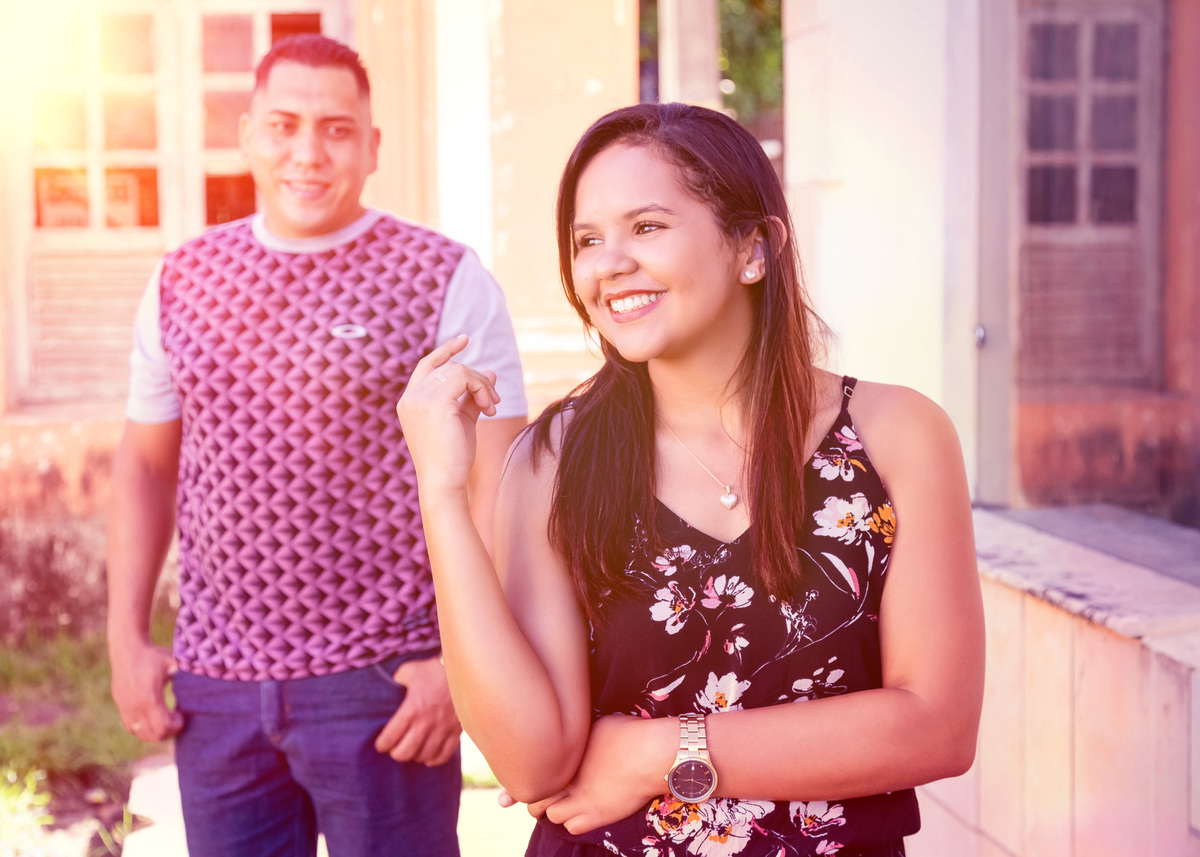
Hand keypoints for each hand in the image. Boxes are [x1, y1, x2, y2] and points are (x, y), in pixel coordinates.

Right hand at [110, 640, 183, 742]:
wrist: (127, 649)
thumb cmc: (154, 656)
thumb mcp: (173, 663)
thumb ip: (187, 676)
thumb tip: (209, 680)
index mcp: (149, 697)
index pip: (162, 726)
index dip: (176, 726)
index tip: (182, 717)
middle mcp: (134, 706)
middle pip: (153, 734)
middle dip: (168, 732)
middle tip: (178, 722)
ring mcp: (125, 707)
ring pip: (141, 733)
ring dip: (156, 732)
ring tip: (167, 720)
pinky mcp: (120, 706)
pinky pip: (131, 728)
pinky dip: (144, 729)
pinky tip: (154, 719)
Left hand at [374, 655, 461, 765]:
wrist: (464, 670)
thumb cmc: (434, 670)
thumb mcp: (409, 670)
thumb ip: (396, 680)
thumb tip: (389, 686)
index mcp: (411, 709)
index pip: (390, 737)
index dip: (382, 745)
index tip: (381, 744)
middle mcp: (426, 723)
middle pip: (405, 752)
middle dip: (396, 753)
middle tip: (395, 749)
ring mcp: (442, 729)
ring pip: (424, 756)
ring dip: (415, 756)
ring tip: (412, 750)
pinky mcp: (455, 731)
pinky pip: (444, 755)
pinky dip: (434, 759)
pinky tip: (428, 756)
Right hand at [396, 334, 500, 497]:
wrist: (443, 483)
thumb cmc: (452, 458)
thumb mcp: (463, 421)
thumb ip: (473, 396)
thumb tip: (491, 371)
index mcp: (410, 402)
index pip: (427, 365)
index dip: (446, 350)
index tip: (465, 339)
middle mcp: (411, 397)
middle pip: (450, 367)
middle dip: (477, 378)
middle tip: (494, 400)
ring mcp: (420, 398)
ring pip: (459, 370)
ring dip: (483, 385)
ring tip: (492, 407)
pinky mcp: (435, 402)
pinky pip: (465, 378)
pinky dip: (483, 388)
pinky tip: (491, 408)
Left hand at [528, 714, 675, 834]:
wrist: (651, 754)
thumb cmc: (629, 733)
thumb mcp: (597, 725)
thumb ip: (580, 737)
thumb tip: (575, 736)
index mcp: (565, 756)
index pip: (534, 772)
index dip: (525, 783)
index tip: (522, 788)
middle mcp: (569, 780)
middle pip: (537, 797)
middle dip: (537, 797)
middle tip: (545, 795)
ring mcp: (583, 800)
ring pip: (552, 816)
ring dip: (555, 811)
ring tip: (564, 804)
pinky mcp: (599, 815)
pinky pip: (573, 828)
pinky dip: (573, 822)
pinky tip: (580, 813)